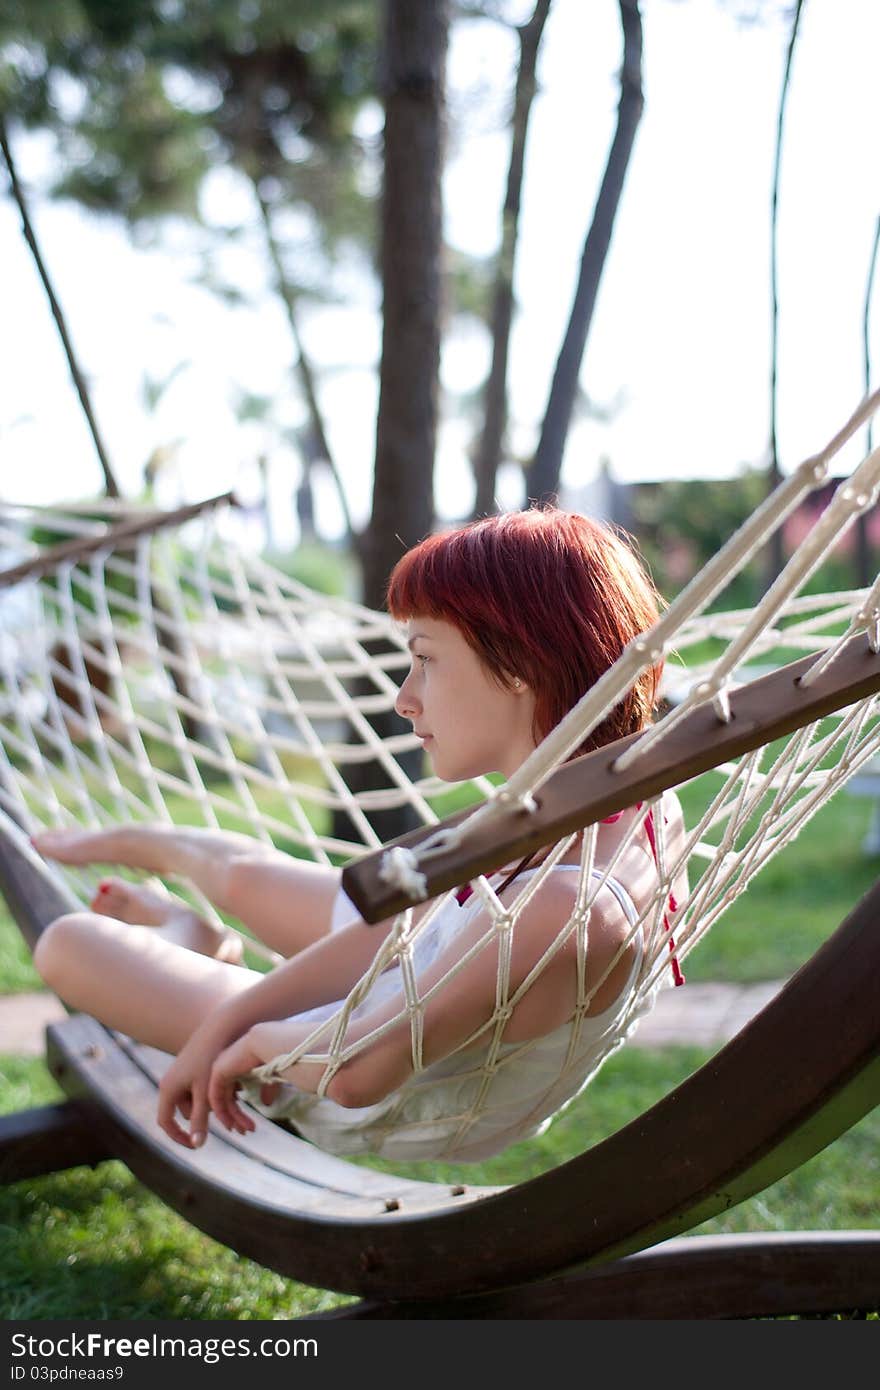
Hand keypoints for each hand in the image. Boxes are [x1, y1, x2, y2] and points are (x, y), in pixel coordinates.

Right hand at [156, 1024, 231, 1149]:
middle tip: (218, 1114)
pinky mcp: (189, 1069)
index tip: (194, 1145)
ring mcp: (178, 1075)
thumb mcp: (205, 1093)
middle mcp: (169, 1082)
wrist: (217, 1029)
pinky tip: (226, 1089)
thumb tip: (197, 1145)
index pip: (165, 1122)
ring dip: (207, 1105)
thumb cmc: (210, 1060)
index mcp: (168, 1089)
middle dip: (200, 1116)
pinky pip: (197, 1090)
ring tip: (226, 1097)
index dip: (178, 1136)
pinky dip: (209, 1093)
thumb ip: (200, 1119)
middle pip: (182, 1112)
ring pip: (192, 1102)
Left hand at [206, 1032, 265, 1135]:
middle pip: (224, 1098)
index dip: (238, 1110)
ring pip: (219, 1100)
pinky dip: (221, 1112)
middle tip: (244, 1132)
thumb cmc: (274, 1054)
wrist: (269, 1043)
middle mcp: (224, 1065)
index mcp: (235, 1062)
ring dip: (230, 1118)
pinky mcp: (217, 1073)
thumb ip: (266, 1087)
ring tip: (243, 1131)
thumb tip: (266, 1102)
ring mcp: (219, 1068)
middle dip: (235, 1117)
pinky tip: (231, 1123)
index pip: (231, 1092)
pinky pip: (215, 1097)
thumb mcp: (269, 1074)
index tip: (248, 1125)